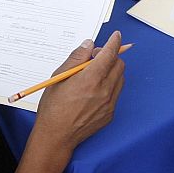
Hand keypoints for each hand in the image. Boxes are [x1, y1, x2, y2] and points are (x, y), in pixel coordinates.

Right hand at [33, 32, 124, 151]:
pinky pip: (116, 93)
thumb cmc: (53, 107)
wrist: (56, 136)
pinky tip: (94, 90)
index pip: (109, 54)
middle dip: (110, 56)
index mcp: (90, 79)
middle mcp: (104, 91)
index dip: (114, 42)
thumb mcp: (59, 77)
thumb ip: (76, 58)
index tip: (116, 36)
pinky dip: (109, 85)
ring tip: (93, 74)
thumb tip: (88, 44)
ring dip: (111, 70)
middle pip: (119, 65)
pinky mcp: (110, 113)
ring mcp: (109, 104)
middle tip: (94, 58)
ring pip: (120, 78)